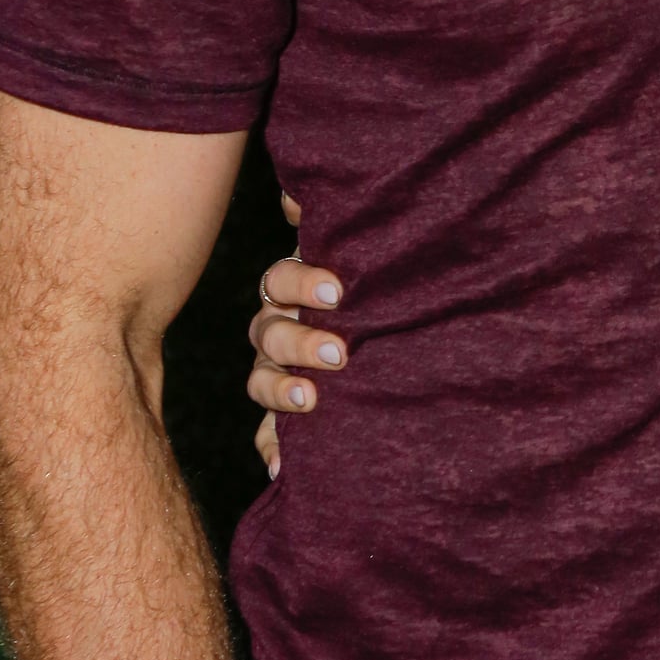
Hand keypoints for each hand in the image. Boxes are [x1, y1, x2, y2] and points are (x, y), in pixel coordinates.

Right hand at [247, 193, 346, 478]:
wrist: (397, 338)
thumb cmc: (374, 288)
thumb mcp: (365, 255)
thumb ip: (337, 224)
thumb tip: (300, 192)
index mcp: (295, 291)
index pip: (281, 282)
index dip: (303, 285)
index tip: (339, 293)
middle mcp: (279, 330)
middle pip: (269, 332)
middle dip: (300, 341)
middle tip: (339, 353)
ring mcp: (280, 373)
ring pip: (262, 381)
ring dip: (282, 391)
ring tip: (312, 400)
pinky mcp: (288, 417)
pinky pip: (268, 436)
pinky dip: (272, 450)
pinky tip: (279, 468)